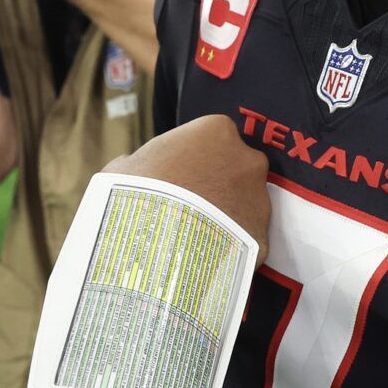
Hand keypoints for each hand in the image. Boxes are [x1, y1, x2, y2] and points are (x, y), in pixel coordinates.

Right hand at [108, 115, 270, 248]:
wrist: (157, 244)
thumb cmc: (136, 194)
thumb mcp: (126, 168)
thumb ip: (141, 163)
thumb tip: (132, 168)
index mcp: (215, 130)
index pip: (210, 137)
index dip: (191, 158)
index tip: (175, 176)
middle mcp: (247, 159)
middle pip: (234, 167)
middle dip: (216, 183)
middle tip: (187, 205)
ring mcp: (259, 199)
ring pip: (244, 204)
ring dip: (226, 215)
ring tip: (194, 235)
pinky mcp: (262, 237)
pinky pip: (245, 239)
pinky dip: (230, 246)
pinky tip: (206, 256)